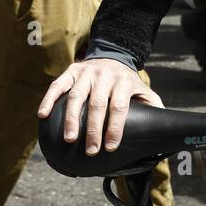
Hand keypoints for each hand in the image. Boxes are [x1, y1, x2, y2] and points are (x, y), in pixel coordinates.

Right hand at [39, 58, 164, 154]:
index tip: (110, 147)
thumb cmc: (127, 82)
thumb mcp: (143, 91)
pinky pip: (57, 84)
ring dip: (72, 118)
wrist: (113, 54)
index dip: (115, 128)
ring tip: (70, 138)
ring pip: (76, 96)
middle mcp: (104, 76)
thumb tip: (163, 129)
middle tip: (91, 150)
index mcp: (123, 82)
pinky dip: (49, 99)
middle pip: (97, 104)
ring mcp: (86, 73)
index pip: (119, 107)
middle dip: (94, 129)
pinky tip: (42, 114)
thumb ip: (153, 107)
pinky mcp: (71, 71)